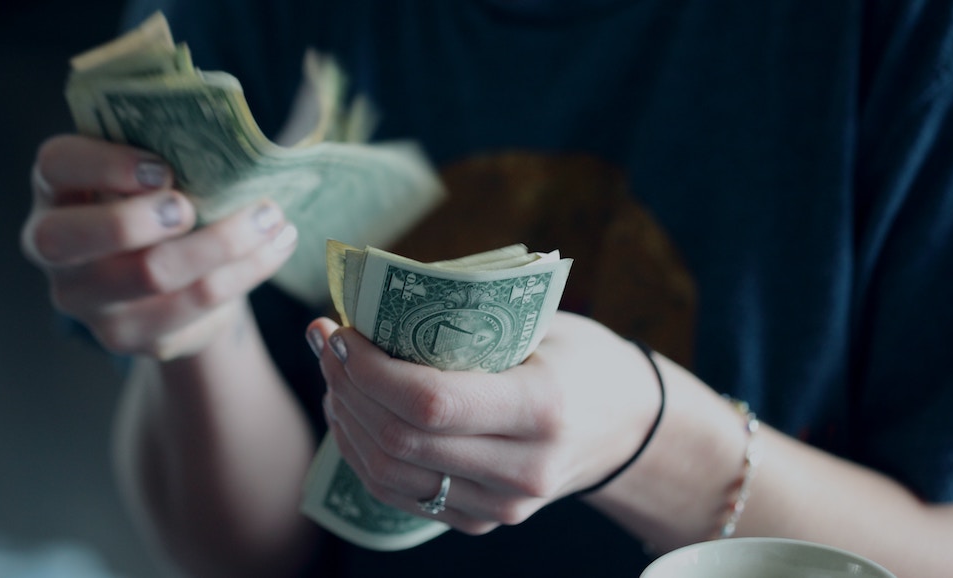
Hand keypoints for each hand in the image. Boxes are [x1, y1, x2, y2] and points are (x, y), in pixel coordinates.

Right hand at [22, 134, 297, 358]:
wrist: (173, 276)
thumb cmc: (159, 200)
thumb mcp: (151, 168)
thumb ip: (166, 146)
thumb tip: (227, 131)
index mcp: (56, 189)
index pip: (56, 166)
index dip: (104, 164)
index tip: (162, 168)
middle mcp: (54, 249)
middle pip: (74, 238)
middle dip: (138, 219)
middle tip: (191, 207)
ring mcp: (87, 301)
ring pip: (150, 274)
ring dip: (222, 242)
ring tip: (271, 217)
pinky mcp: (131, 336)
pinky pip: (194, 306)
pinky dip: (245, 272)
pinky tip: (276, 246)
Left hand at [307, 311, 661, 534]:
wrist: (627, 426)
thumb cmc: (579, 357)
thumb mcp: (541, 323)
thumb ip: (468, 318)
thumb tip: (373, 299)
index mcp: (542, 408)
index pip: (430, 402)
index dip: (369, 370)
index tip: (341, 331)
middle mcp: (523, 469)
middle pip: (400, 440)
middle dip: (347, 387)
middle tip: (325, 341)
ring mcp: (502, 505)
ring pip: (389, 474)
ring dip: (346, 419)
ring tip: (333, 373)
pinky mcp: (482, 521)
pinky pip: (400, 495)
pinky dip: (362, 452)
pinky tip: (351, 411)